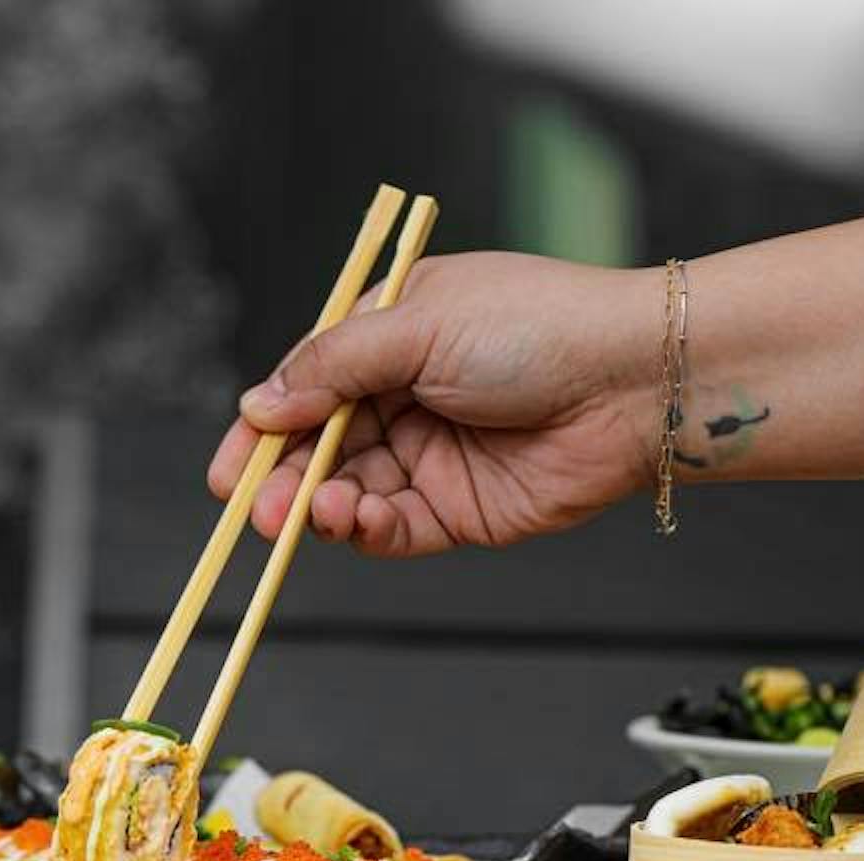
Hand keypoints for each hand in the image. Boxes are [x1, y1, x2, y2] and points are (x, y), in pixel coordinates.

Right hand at [209, 252, 661, 555]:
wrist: (633, 381)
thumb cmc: (538, 327)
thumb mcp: (418, 325)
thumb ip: (334, 368)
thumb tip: (259, 405)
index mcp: (392, 334)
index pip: (306, 385)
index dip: (265, 426)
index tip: (230, 465)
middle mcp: (406, 395)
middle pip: (319, 447)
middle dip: (282, 478)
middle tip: (254, 506)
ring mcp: (433, 455)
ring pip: (350, 493)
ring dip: (320, 507)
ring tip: (313, 511)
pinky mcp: (462, 510)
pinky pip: (395, 530)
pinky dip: (366, 531)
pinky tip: (354, 520)